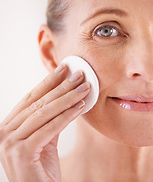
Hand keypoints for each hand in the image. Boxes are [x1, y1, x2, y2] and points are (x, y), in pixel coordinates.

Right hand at [0, 64, 89, 181]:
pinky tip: (80, 106)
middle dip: (61, 86)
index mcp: (9, 125)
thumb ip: (50, 118)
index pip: (31, 97)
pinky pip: (49, 129)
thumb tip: (65, 95)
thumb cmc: (40, 168)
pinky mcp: (22, 153)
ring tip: (84, 88)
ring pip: (44, 112)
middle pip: (38, 102)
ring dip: (67, 98)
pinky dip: (67, 116)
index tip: (64, 68)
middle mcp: (4, 131)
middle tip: (79, 74)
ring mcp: (10, 142)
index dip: (48, 81)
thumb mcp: (44, 138)